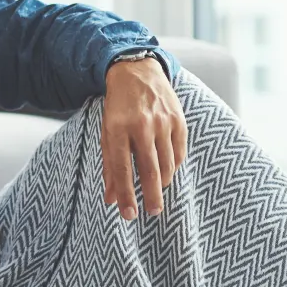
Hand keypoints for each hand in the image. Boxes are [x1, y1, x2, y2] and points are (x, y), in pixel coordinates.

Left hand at [101, 57, 187, 219]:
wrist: (136, 71)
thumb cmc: (117, 108)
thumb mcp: (107, 133)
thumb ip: (109, 166)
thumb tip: (111, 200)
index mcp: (118, 128)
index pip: (122, 169)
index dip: (125, 195)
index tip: (128, 215)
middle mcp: (142, 125)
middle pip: (150, 170)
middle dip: (151, 196)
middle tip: (152, 212)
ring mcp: (163, 121)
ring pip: (167, 163)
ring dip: (162, 182)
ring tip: (156, 191)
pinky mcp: (179, 119)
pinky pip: (179, 152)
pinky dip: (173, 165)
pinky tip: (166, 170)